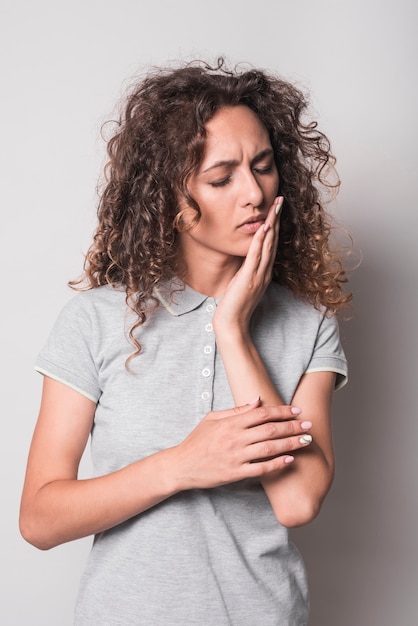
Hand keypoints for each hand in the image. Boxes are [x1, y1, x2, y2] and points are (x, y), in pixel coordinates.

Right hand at [172, 398, 311, 489]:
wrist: (181, 465)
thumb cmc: (197, 440)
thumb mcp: (212, 418)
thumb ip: (236, 410)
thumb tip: (257, 400)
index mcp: (230, 423)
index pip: (262, 413)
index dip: (282, 411)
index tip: (297, 410)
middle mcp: (235, 438)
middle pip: (270, 429)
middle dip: (292, 427)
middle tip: (308, 425)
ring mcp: (236, 456)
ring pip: (269, 448)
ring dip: (290, 444)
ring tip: (306, 441)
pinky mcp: (235, 473)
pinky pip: (261, 468)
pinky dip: (277, 464)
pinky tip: (290, 459)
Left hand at [213, 196, 282, 333]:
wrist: (232, 324)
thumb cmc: (235, 306)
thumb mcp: (243, 284)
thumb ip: (247, 272)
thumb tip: (247, 261)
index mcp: (263, 272)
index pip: (271, 245)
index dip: (275, 225)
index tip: (276, 209)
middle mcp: (264, 272)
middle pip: (273, 240)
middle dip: (277, 219)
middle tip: (281, 199)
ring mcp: (258, 275)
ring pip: (268, 245)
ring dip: (272, 224)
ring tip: (276, 206)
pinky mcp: (249, 278)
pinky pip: (256, 256)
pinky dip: (261, 241)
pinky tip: (264, 227)